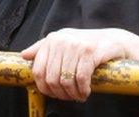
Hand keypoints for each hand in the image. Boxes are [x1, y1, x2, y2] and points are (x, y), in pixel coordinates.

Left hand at [20, 28, 138, 101]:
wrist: (114, 40)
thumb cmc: (87, 45)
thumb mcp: (64, 43)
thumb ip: (43, 48)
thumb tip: (24, 54)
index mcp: (52, 39)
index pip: (38, 70)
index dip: (44, 87)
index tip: (54, 94)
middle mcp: (62, 40)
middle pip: (51, 78)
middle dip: (60, 93)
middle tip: (69, 98)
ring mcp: (76, 45)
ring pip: (66, 80)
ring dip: (73, 94)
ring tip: (78, 96)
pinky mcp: (90, 52)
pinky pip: (81, 78)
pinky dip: (83, 90)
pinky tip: (86, 92)